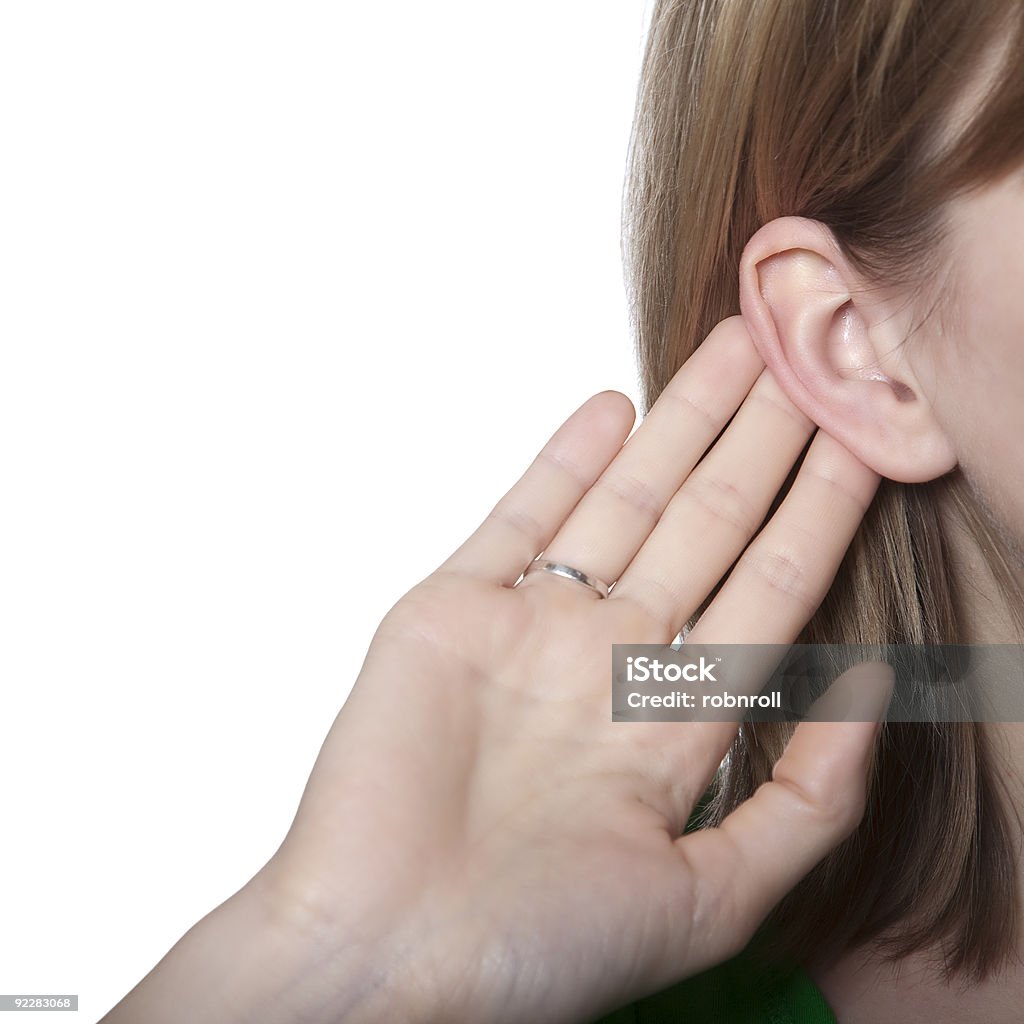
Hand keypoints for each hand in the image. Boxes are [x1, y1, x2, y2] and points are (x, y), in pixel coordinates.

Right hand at [243, 315, 891, 1023]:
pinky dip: (563, 460)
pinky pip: (518, 516)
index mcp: (671, 726)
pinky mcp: (450, 609)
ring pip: (624, 502)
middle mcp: (607, 663)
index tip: (863, 436)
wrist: (382, 955)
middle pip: (706, 524)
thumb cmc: (537, 950)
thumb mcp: (714, 898)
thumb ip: (807, 798)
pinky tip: (613, 407)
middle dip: (762, 438)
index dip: (820, 509)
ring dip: (680, 426)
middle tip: (806, 350)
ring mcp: (530, 629)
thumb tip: (876, 688)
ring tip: (735, 350)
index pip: (770, 589)